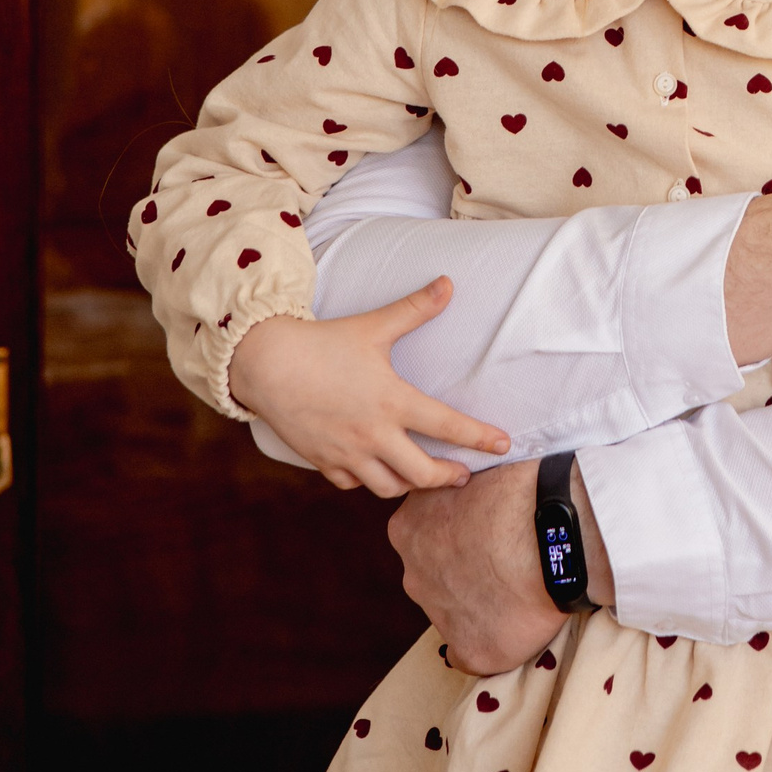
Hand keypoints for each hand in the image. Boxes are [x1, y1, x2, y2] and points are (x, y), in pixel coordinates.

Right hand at [228, 279, 509, 496]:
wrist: (267, 364)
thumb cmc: (323, 343)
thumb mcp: (373, 326)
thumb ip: (414, 309)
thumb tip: (448, 284)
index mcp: (392, 401)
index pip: (447, 426)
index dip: (480, 438)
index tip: (504, 444)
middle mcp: (373, 435)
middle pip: (422, 474)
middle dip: (448, 477)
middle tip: (463, 474)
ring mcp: (347, 453)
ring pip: (388, 487)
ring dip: (410, 484)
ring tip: (423, 475)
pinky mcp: (323, 462)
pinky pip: (352, 484)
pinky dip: (367, 481)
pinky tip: (375, 469)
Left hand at [388, 460, 567, 675]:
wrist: (552, 528)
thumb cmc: (519, 487)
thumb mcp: (470, 470)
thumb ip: (456, 489)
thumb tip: (468, 490)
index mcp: (407, 528)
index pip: (425, 537)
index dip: (459, 535)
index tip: (487, 531)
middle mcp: (414, 576)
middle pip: (435, 578)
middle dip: (464, 571)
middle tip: (505, 557)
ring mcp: (439, 617)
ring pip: (456, 614)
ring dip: (481, 604)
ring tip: (521, 584)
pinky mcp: (472, 651)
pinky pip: (475, 654)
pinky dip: (495, 642)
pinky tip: (520, 620)